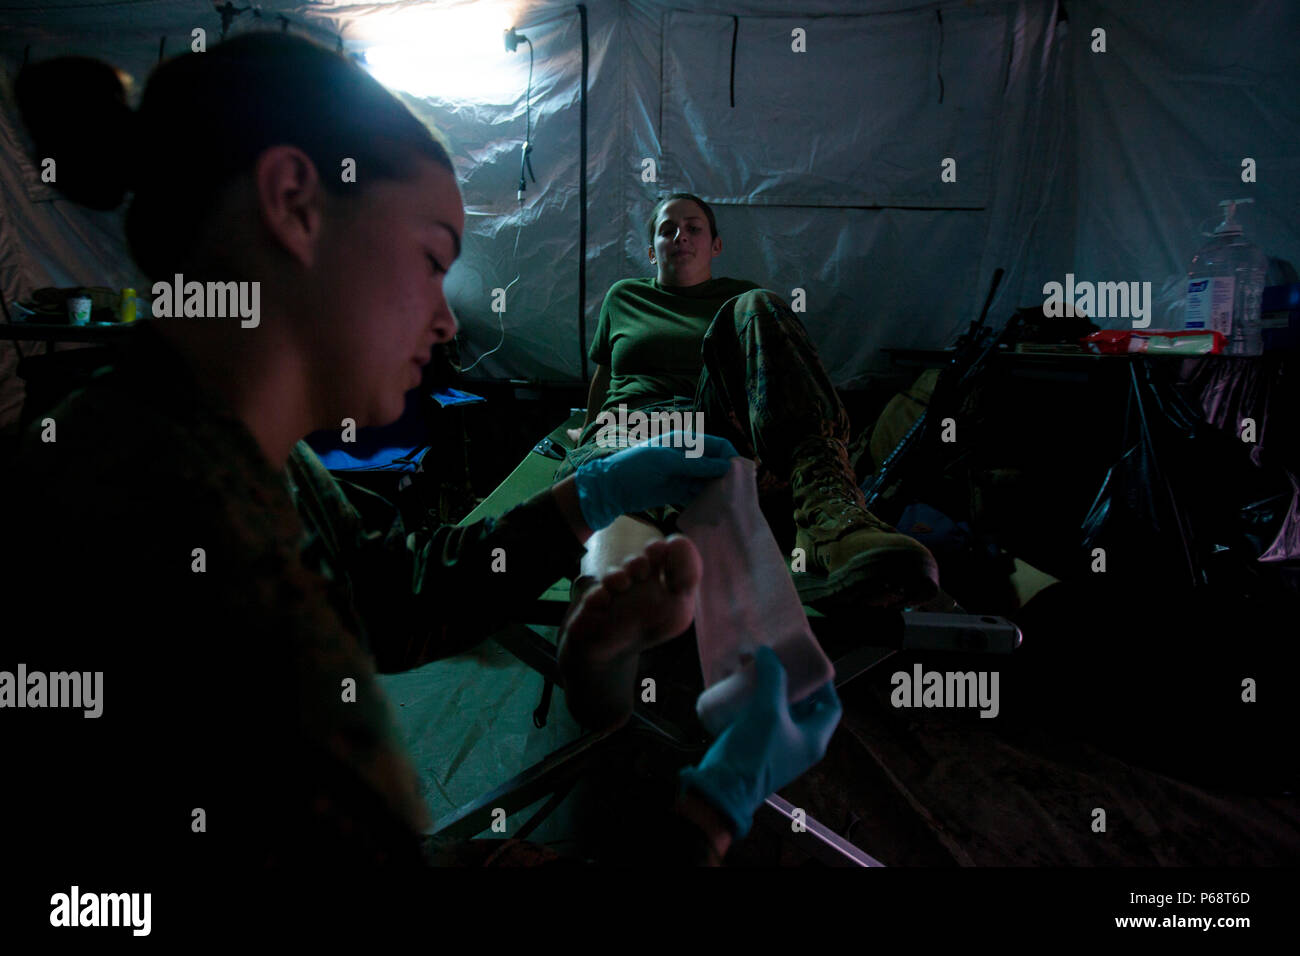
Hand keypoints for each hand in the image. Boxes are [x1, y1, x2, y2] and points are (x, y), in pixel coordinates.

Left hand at [572, 432, 738, 531]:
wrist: (611, 488)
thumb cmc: (635, 466)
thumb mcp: (667, 462)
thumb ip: (696, 464)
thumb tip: (726, 467)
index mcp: (685, 441)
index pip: (717, 445)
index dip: (731, 457)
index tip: (744, 474)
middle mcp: (687, 456)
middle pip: (715, 464)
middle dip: (727, 476)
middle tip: (739, 493)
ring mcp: (682, 475)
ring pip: (707, 482)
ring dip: (717, 491)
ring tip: (729, 504)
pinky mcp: (677, 492)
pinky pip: (697, 496)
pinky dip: (705, 501)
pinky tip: (713, 510)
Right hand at [678, 646, 840, 837]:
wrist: (723, 788)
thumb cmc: (755, 752)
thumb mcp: (768, 710)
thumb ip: (773, 678)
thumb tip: (768, 652)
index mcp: (813, 739)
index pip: (831, 706)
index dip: (823, 683)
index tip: (808, 664)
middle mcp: (798, 744)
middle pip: (802, 705)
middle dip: (789, 680)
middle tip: (776, 661)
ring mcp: (776, 747)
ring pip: (777, 710)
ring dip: (767, 688)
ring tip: (753, 668)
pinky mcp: (754, 748)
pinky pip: (758, 719)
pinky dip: (751, 701)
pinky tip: (738, 687)